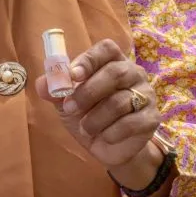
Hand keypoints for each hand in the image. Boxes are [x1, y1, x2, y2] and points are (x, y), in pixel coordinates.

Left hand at [35, 38, 160, 171]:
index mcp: (112, 62)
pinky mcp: (152, 118)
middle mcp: (133, 74)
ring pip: (120, 101)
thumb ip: (54, 90)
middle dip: (88, 92)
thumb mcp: (65, 103)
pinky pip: (131, 123)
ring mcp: (146, 95)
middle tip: (69, 107)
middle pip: (116, 73)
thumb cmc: (87, 116)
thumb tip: (43, 82)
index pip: (106, 48)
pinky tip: (104, 136)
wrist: (107, 148)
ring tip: (84, 128)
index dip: (89, 59)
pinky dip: (111, 132)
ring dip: (95, 118)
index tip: (72, 75)